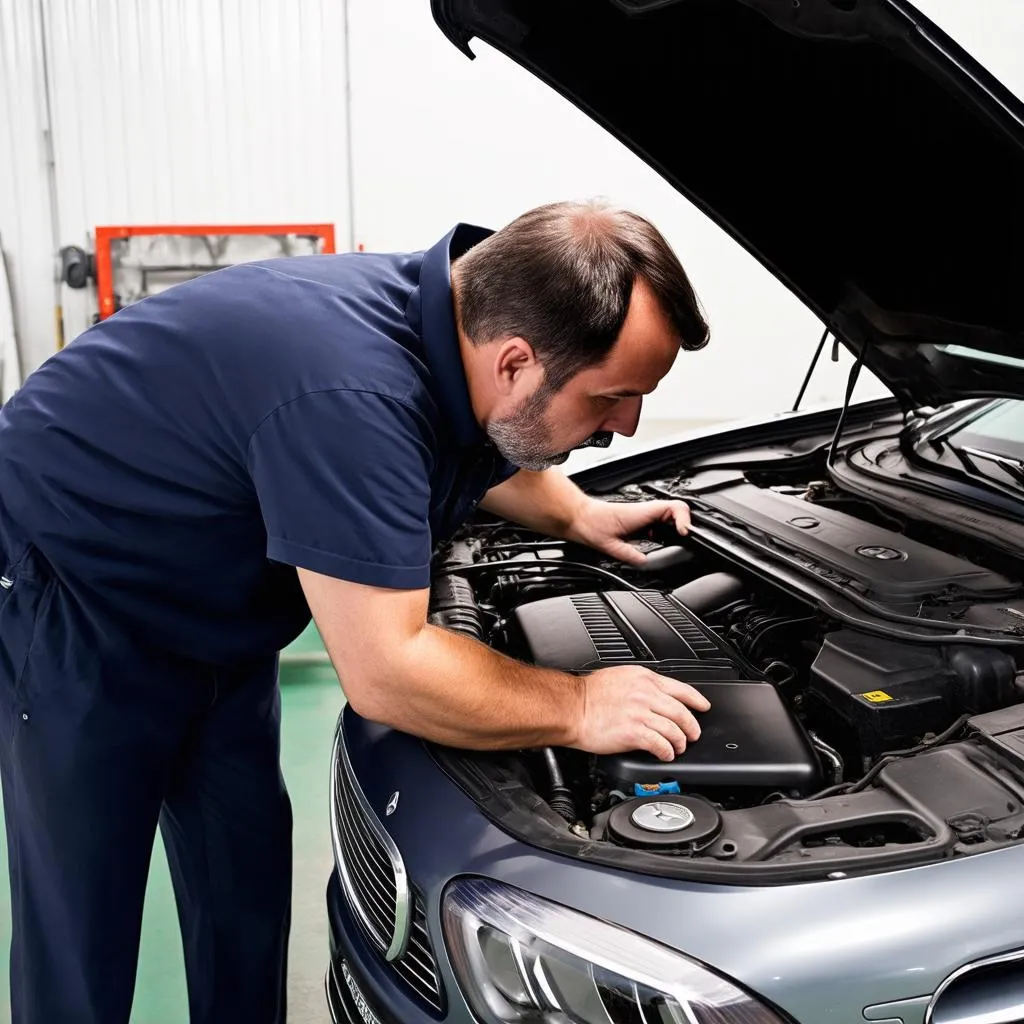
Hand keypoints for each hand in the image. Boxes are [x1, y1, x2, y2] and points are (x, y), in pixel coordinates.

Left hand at [567, 497, 690, 566]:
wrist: (578, 517)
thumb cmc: (590, 524)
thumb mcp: (610, 545)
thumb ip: (630, 555)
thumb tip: (645, 564)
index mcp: (642, 513)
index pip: (676, 508)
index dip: (685, 521)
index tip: (684, 534)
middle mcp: (645, 512)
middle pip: (677, 513)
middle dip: (684, 527)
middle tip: (683, 542)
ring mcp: (643, 515)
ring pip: (670, 518)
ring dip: (675, 530)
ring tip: (674, 544)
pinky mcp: (639, 520)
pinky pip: (659, 523)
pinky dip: (665, 533)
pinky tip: (659, 544)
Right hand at [570, 666, 710, 761]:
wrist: (571, 708)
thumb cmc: (588, 695)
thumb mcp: (620, 678)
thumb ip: (641, 685)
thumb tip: (656, 695)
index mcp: (644, 679)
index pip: (681, 689)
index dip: (697, 700)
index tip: (703, 706)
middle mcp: (645, 694)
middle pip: (682, 712)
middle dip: (691, 727)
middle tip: (692, 735)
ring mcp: (640, 713)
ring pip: (674, 730)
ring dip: (680, 742)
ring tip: (678, 747)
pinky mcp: (634, 733)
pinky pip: (660, 744)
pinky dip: (667, 751)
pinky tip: (666, 754)